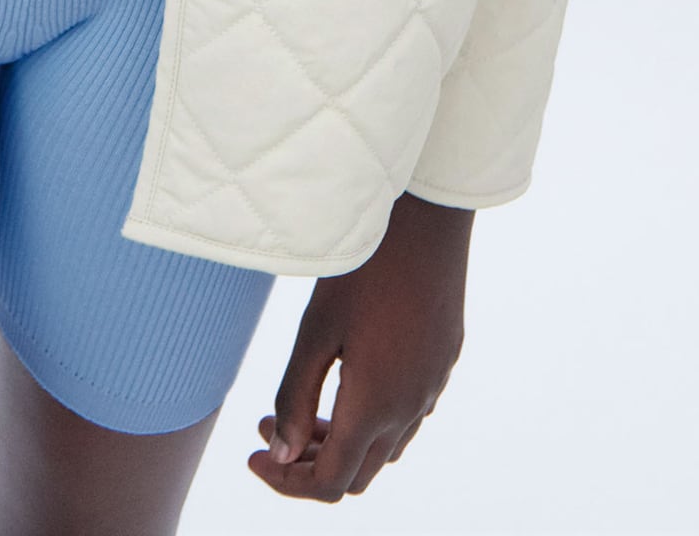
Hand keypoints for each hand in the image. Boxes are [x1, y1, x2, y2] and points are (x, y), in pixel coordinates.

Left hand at [249, 191, 471, 500]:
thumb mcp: (315, 330)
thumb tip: (281, 452)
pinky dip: (371, 418)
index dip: (287, 483)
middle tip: (269, 428)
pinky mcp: (444, 360)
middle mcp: (411, 407)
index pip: (330, 482)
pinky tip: (347, 379)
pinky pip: (408, 414)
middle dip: (308, 463)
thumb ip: (296, 397)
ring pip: (385, 447)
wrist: (427, 216)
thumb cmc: (364, 264)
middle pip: (357, 473)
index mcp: (375, 406)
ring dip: (341, 442)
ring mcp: (434, 384)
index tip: (253, 456)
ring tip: (302, 408)